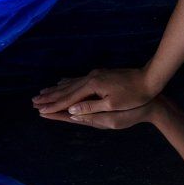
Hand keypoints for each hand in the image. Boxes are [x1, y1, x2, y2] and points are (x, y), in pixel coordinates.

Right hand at [33, 66, 160, 121]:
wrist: (149, 79)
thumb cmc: (134, 96)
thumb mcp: (113, 105)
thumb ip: (91, 108)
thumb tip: (71, 111)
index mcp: (92, 87)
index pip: (69, 100)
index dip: (54, 106)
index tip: (40, 111)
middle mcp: (90, 78)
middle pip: (66, 90)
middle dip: (50, 97)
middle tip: (34, 101)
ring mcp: (95, 75)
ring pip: (70, 83)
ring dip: (56, 89)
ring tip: (43, 91)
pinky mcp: (100, 74)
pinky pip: (78, 79)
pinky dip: (67, 82)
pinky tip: (62, 81)